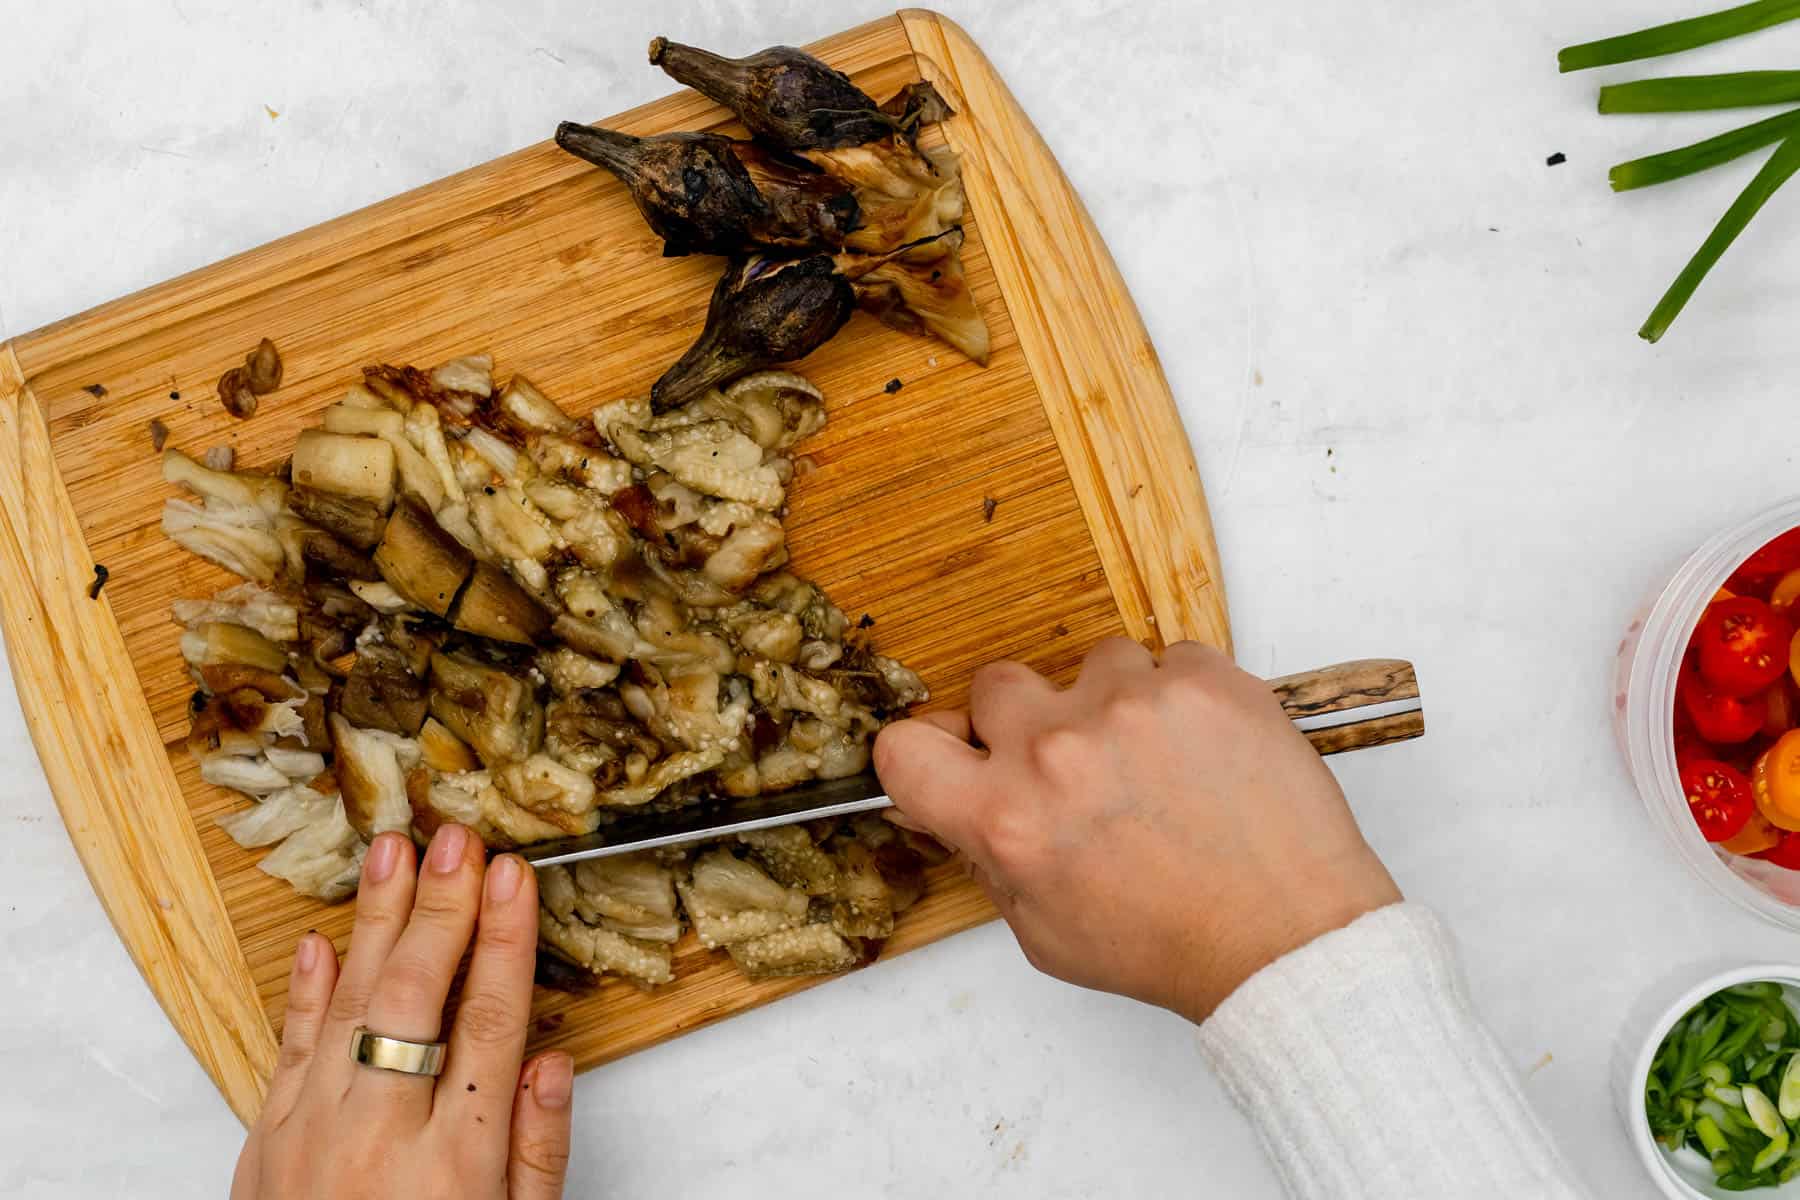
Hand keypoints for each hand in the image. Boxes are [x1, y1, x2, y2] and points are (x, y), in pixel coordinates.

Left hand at [231, 825, 571, 1199]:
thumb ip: (536, 1153)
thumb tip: (550, 1060)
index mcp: (457, 1161)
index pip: (489, 1021)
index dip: (504, 940)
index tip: (513, 877)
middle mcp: (380, 1136)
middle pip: (416, 994)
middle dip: (441, 908)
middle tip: (456, 839)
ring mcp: (312, 1135)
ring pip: (346, 1002)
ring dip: (372, 920)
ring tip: (391, 851)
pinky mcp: (265, 1146)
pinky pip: (286, 1050)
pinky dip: (304, 992)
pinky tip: (319, 942)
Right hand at [873, 639, 1400, 1023]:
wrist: (1285, 938)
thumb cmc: (1171, 944)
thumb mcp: (1043, 931)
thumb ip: (985, 857)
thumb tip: (944, 803)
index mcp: (1006, 818)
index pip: (905, 747)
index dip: (928, 754)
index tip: (957, 760)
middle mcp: (1057, 751)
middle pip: (995, 686)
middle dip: (1025, 722)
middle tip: (1073, 768)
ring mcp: (1132, 704)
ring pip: (1090, 664)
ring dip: (1111, 704)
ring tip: (1156, 763)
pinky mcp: (1202, 680)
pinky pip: (1168, 659)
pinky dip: (1180, 698)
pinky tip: (1202, 753)